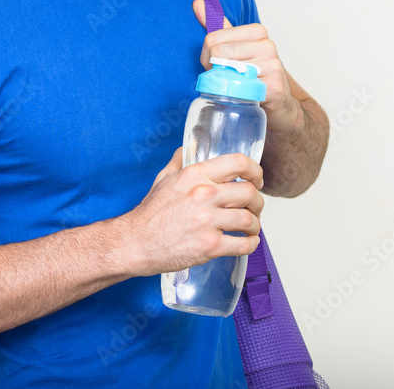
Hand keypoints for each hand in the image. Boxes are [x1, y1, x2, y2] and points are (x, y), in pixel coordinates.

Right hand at [121, 147, 264, 275]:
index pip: (238, 163)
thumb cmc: (150, 214)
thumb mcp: (164, 179)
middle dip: (257, 202)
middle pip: (249, 193)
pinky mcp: (210, 246)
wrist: (135, 243)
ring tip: (251, 227)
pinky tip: (248, 242)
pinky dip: (250, 245)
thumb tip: (188, 148)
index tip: (257, 179)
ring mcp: (208, 221)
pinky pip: (243, 245)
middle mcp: (205, 194)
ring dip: (255, 225)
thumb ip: (180, 162)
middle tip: (255, 207)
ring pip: (249, 219)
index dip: (255, 171)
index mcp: (196, 175)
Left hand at [192, 0, 305, 136]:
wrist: (278, 103)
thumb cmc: (253, 73)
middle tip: (228, 78)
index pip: (212, 38)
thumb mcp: (235, 46)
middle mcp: (267, 45)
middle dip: (215, 70)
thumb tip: (198, 1)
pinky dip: (235, 95)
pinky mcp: (274, 86)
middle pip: (218, 53)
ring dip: (225, 83)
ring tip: (237, 85)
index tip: (217, 64)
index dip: (207, 56)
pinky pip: (240, 89)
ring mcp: (272, 65)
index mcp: (257, 31)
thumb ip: (217, 25)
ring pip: (227, 71)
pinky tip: (245, 95)